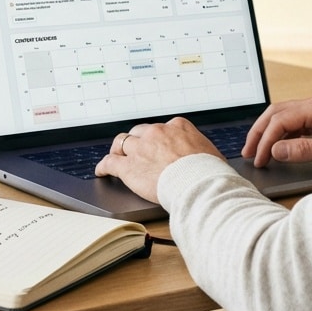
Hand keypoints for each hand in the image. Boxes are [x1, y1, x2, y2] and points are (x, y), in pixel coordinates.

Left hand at [94, 118, 223, 202]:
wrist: (199, 184)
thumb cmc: (209, 173)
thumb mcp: (210, 152)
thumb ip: (199, 149)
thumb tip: (205, 157)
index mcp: (177, 126)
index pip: (162, 128)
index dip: (158, 138)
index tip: (157, 145)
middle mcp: (156, 133)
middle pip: (140, 132)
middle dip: (138, 141)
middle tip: (137, 150)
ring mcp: (141, 148)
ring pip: (122, 143)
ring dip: (119, 150)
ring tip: (116, 155)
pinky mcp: (129, 167)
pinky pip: (110, 162)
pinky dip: (103, 166)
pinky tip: (101, 171)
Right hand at [242, 94, 311, 166]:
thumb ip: (303, 150)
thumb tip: (276, 151)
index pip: (281, 120)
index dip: (266, 139)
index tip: (259, 157)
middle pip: (276, 112)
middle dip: (259, 131)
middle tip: (247, 151)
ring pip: (282, 116)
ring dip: (268, 132)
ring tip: (256, 151)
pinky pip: (293, 123)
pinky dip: (280, 135)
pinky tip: (275, 148)